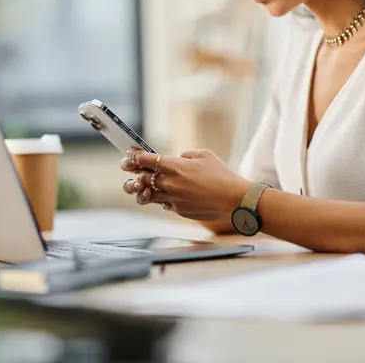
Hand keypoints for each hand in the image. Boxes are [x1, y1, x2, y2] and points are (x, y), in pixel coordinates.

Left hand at [120, 148, 250, 220]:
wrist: (233, 199)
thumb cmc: (221, 175)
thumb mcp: (204, 155)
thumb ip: (185, 155)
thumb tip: (177, 158)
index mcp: (174, 166)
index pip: (144, 160)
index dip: (134, 157)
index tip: (130, 157)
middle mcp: (169, 183)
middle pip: (142, 178)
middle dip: (138, 174)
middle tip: (137, 171)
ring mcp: (172, 198)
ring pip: (148, 194)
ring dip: (147, 189)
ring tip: (149, 185)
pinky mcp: (178, 210)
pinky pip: (164, 204)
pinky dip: (164, 199)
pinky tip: (172, 194)